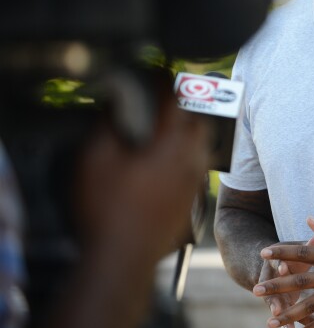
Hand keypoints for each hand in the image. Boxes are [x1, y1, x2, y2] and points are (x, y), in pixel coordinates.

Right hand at [74, 86, 210, 261]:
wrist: (122, 257)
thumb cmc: (108, 209)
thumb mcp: (96, 158)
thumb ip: (109, 122)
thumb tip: (118, 98)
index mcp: (170, 142)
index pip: (174, 98)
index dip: (164, 79)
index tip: (156, 71)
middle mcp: (190, 157)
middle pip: (199, 117)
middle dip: (187, 101)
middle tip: (170, 93)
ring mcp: (195, 179)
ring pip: (203, 141)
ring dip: (192, 126)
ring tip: (175, 120)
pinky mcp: (193, 197)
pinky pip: (199, 163)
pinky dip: (190, 150)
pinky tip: (175, 154)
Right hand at [259, 234, 313, 327]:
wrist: (271, 265)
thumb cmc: (292, 254)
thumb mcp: (297, 248)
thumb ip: (309, 246)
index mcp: (278, 262)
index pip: (279, 263)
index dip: (281, 265)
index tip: (284, 269)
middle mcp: (274, 280)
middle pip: (275, 290)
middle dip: (275, 300)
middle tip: (276, 308)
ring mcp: (277, 295)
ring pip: (281, 307)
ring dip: (285, 319)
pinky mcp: (284, 306)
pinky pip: (293, 317)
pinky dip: (299, 325)